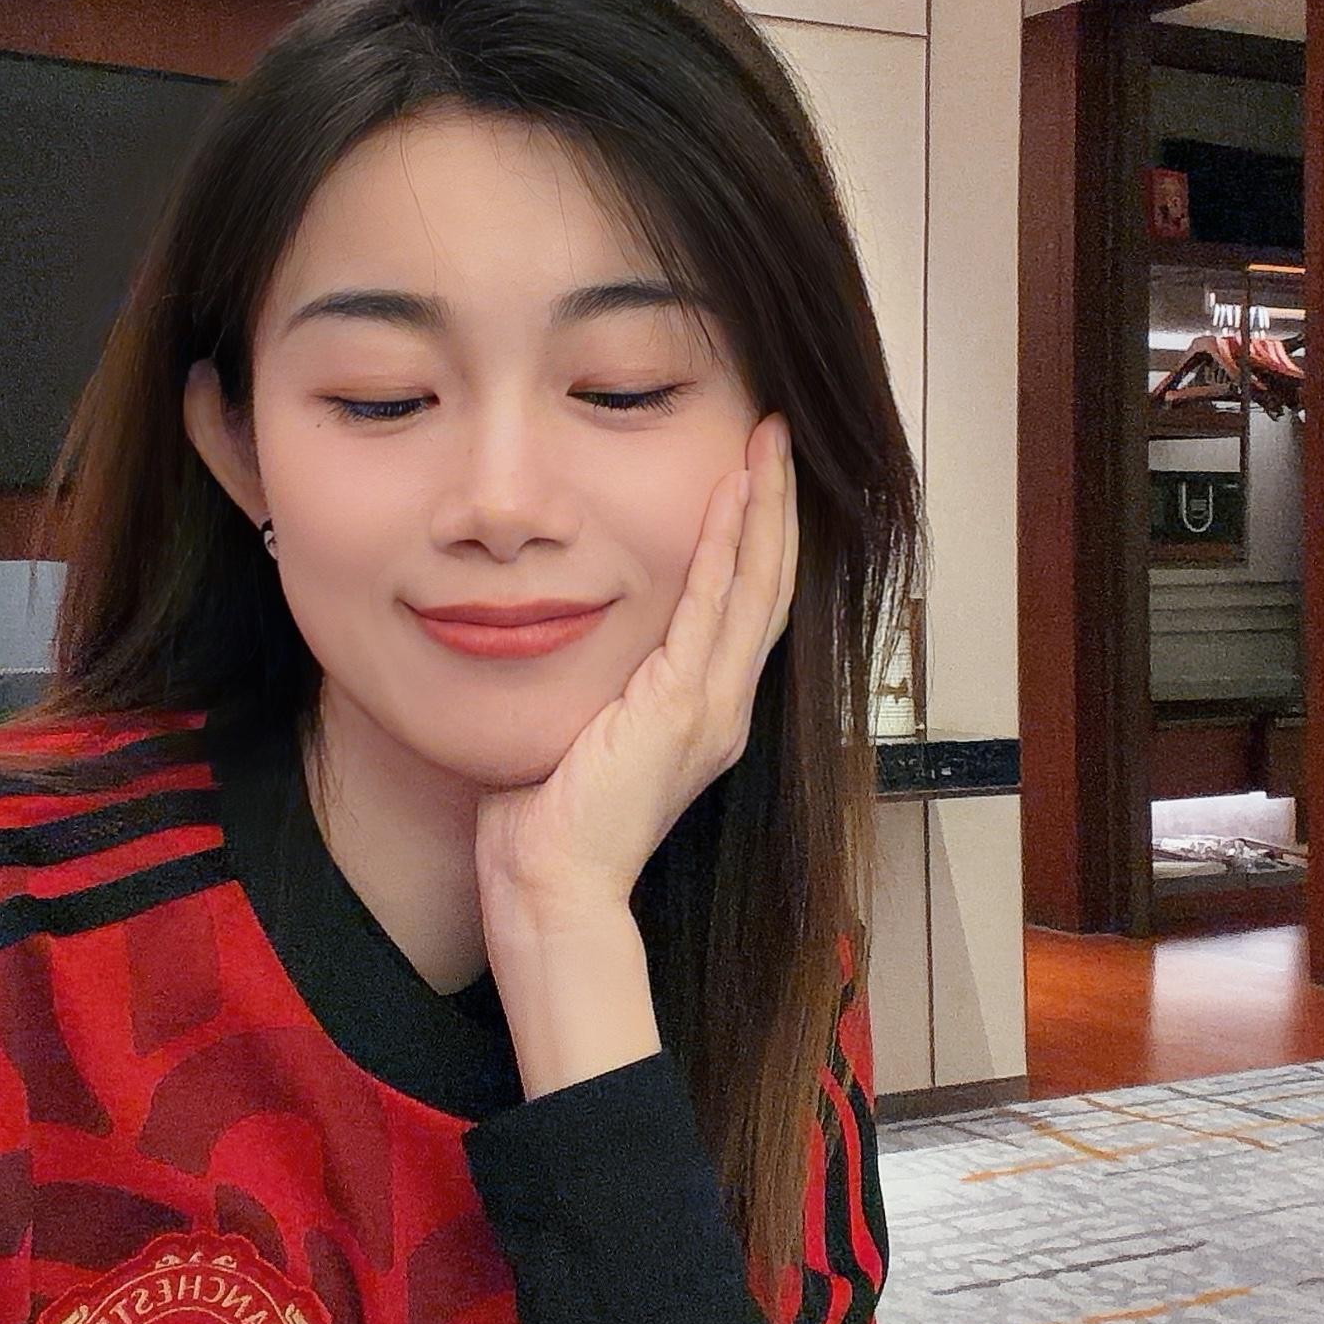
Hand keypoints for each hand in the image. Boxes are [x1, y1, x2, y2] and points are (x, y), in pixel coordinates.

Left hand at [474, 411, 797, 921]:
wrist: (553, 887)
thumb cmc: (547, 820)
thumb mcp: (582, 728)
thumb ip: (595, 681)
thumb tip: (559, 625)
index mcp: (704, 712)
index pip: (745, 605)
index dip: (757, 537)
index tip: (754, 474)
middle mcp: (723, 707)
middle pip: (769, 585)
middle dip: (775, 506)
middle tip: (777, 436)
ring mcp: (710, 709)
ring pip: (755, 587)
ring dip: (762, 510)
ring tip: (767, 446)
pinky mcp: (681, 710)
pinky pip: (710, 611)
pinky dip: (723, 550)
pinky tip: (726, 499)